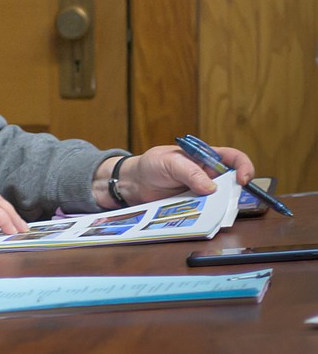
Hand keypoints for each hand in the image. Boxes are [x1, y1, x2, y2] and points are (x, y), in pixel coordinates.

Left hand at [96, 144, 256, 207]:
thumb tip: (211, 188)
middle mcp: (209, 176)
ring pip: (222, 202)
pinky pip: (208, 214)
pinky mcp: (196, 207)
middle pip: (233, 184)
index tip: (243, 180)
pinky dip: (208, 217)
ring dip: (221, 208)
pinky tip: (203, 220)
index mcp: (206, 158)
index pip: (234, 158)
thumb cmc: (152, 165)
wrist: (134, 183)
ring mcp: (203, 193)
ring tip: (214, 213)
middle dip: (235, 193)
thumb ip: (189, 172)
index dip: (244, 167)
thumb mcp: (169, 162)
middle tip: (226, 202)